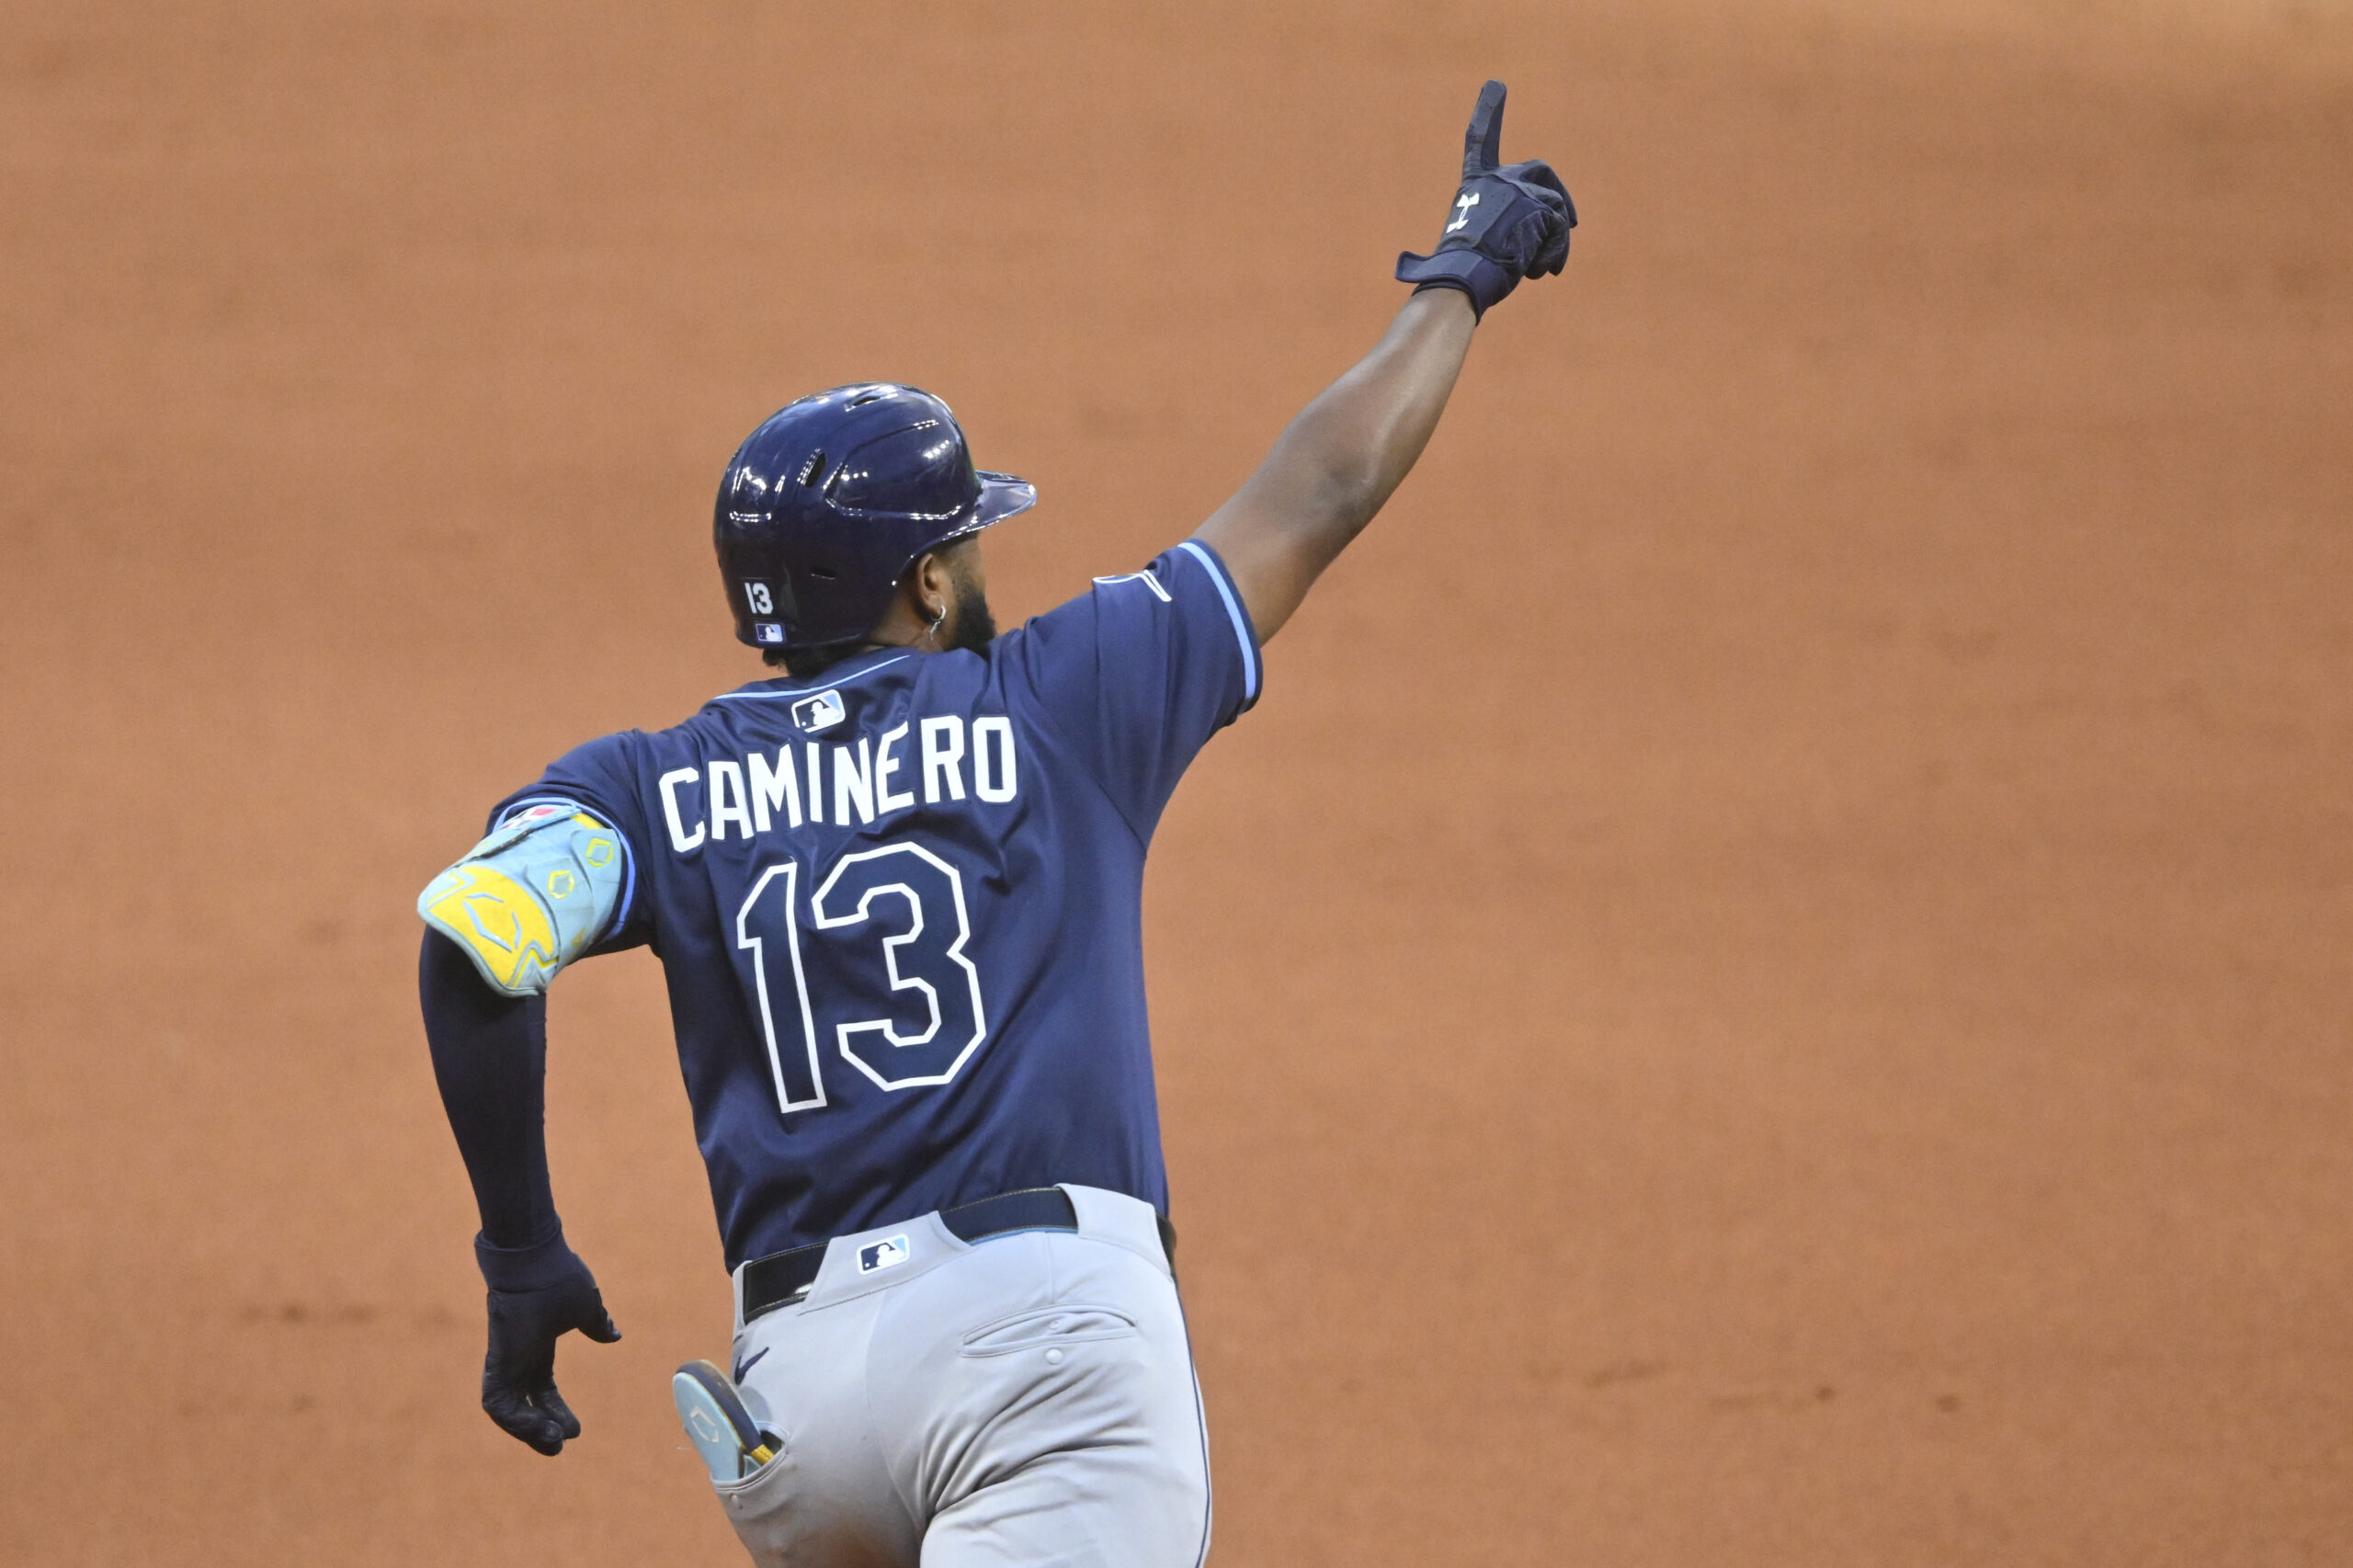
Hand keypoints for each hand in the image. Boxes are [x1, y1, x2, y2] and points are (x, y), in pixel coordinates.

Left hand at [480, 1251, 622, 1455]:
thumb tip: (614, 1335)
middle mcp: (519, 1357)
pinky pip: (497, 1404)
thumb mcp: (585, 1307)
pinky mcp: (497, 1362)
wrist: (536, 1257)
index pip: (542, 1388)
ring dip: (528, 1431)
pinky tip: (540, 1428)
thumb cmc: (558, 1277)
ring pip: (508, 1411)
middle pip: (525, 1404)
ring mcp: (505, 1360)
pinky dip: (516, 1420)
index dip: (555, 1410)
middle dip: (541, 1429)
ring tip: (553, 1443)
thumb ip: (597, 1324)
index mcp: (537, 1346)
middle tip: (560, 1446)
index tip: (575, 1430)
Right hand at [1395, 80, 1575, 319]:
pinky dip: (1555, 252)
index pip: (1479, 140)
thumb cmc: (1458, 271)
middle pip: (1539, 171)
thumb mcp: (1469, 242)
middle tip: (1572, 222)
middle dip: (1560, 196)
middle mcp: (1496, 179)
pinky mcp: (1535, 205)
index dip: (1487, 112)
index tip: (1495, 84)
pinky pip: (1559, 228)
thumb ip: (1492, 231)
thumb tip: (1470, 260)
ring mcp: (1517, 190)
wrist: (1461, 277)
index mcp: (1474, 184)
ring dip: (1553, 242)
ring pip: (1554, 210)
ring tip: (1536, 268)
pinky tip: (1541, 271)